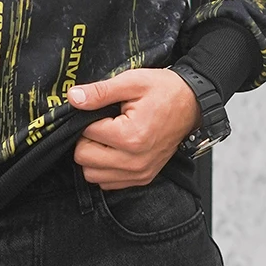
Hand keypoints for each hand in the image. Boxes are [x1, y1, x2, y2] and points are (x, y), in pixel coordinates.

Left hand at [68, 67, 201, 188]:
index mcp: (130, 136)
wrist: (191, 104)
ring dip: (93, 156)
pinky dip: (104, 168)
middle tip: (102, 123)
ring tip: (108, 136)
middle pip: (84, 158)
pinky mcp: (143, 178)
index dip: (87, 119)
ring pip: (92, 175)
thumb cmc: (164, 91)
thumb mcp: (131, 81)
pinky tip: (114, 149)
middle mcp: (134, 161)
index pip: (85, 134)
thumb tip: (74, 98)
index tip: (101, 111)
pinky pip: (108, 183)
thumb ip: (100, 92)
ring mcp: (139, 173)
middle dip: (86, 139)